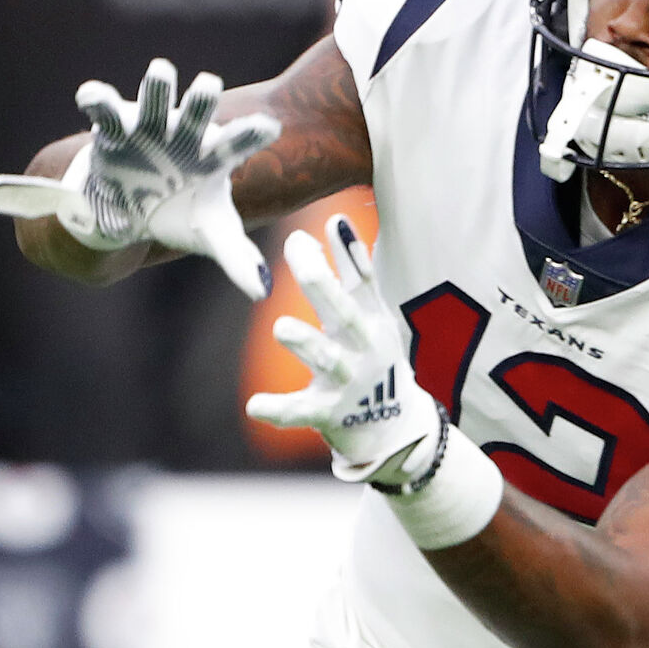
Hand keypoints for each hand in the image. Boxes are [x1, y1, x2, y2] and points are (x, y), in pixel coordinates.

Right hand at [0, 58, 281, 299]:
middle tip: (208, 84)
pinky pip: (104, 110)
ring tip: (159, 70)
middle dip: (200, 98)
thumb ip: (236, 256)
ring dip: (156, 86)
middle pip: (196, 112)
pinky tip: (89, 95)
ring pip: (153, 99)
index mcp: (213, 156)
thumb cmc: (179, 213)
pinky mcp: (114, 130)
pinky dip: (96, 100)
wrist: (132, 210)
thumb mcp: (209, 233)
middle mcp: (184, 134)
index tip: (270, 127)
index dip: (250, 134)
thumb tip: (264, 291)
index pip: (237, 142)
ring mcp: (148, 128)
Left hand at [246, 215, 443, 489]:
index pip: (360, 279)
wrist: (394, 430)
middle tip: (298, 252)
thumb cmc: (371, 356)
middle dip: (322, 282)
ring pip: (327, 360)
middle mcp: (363, 348)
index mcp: (371, 319)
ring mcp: (348, 382)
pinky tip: (254, 406)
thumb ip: (352, 269)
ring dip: (307, 342)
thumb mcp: (368, 314)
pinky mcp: (331, 414)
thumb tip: (336, 217)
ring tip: (281, 326)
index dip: (346, 250)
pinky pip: (302, 412)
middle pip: (345, 312)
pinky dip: (280, 410)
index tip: (327, 219)